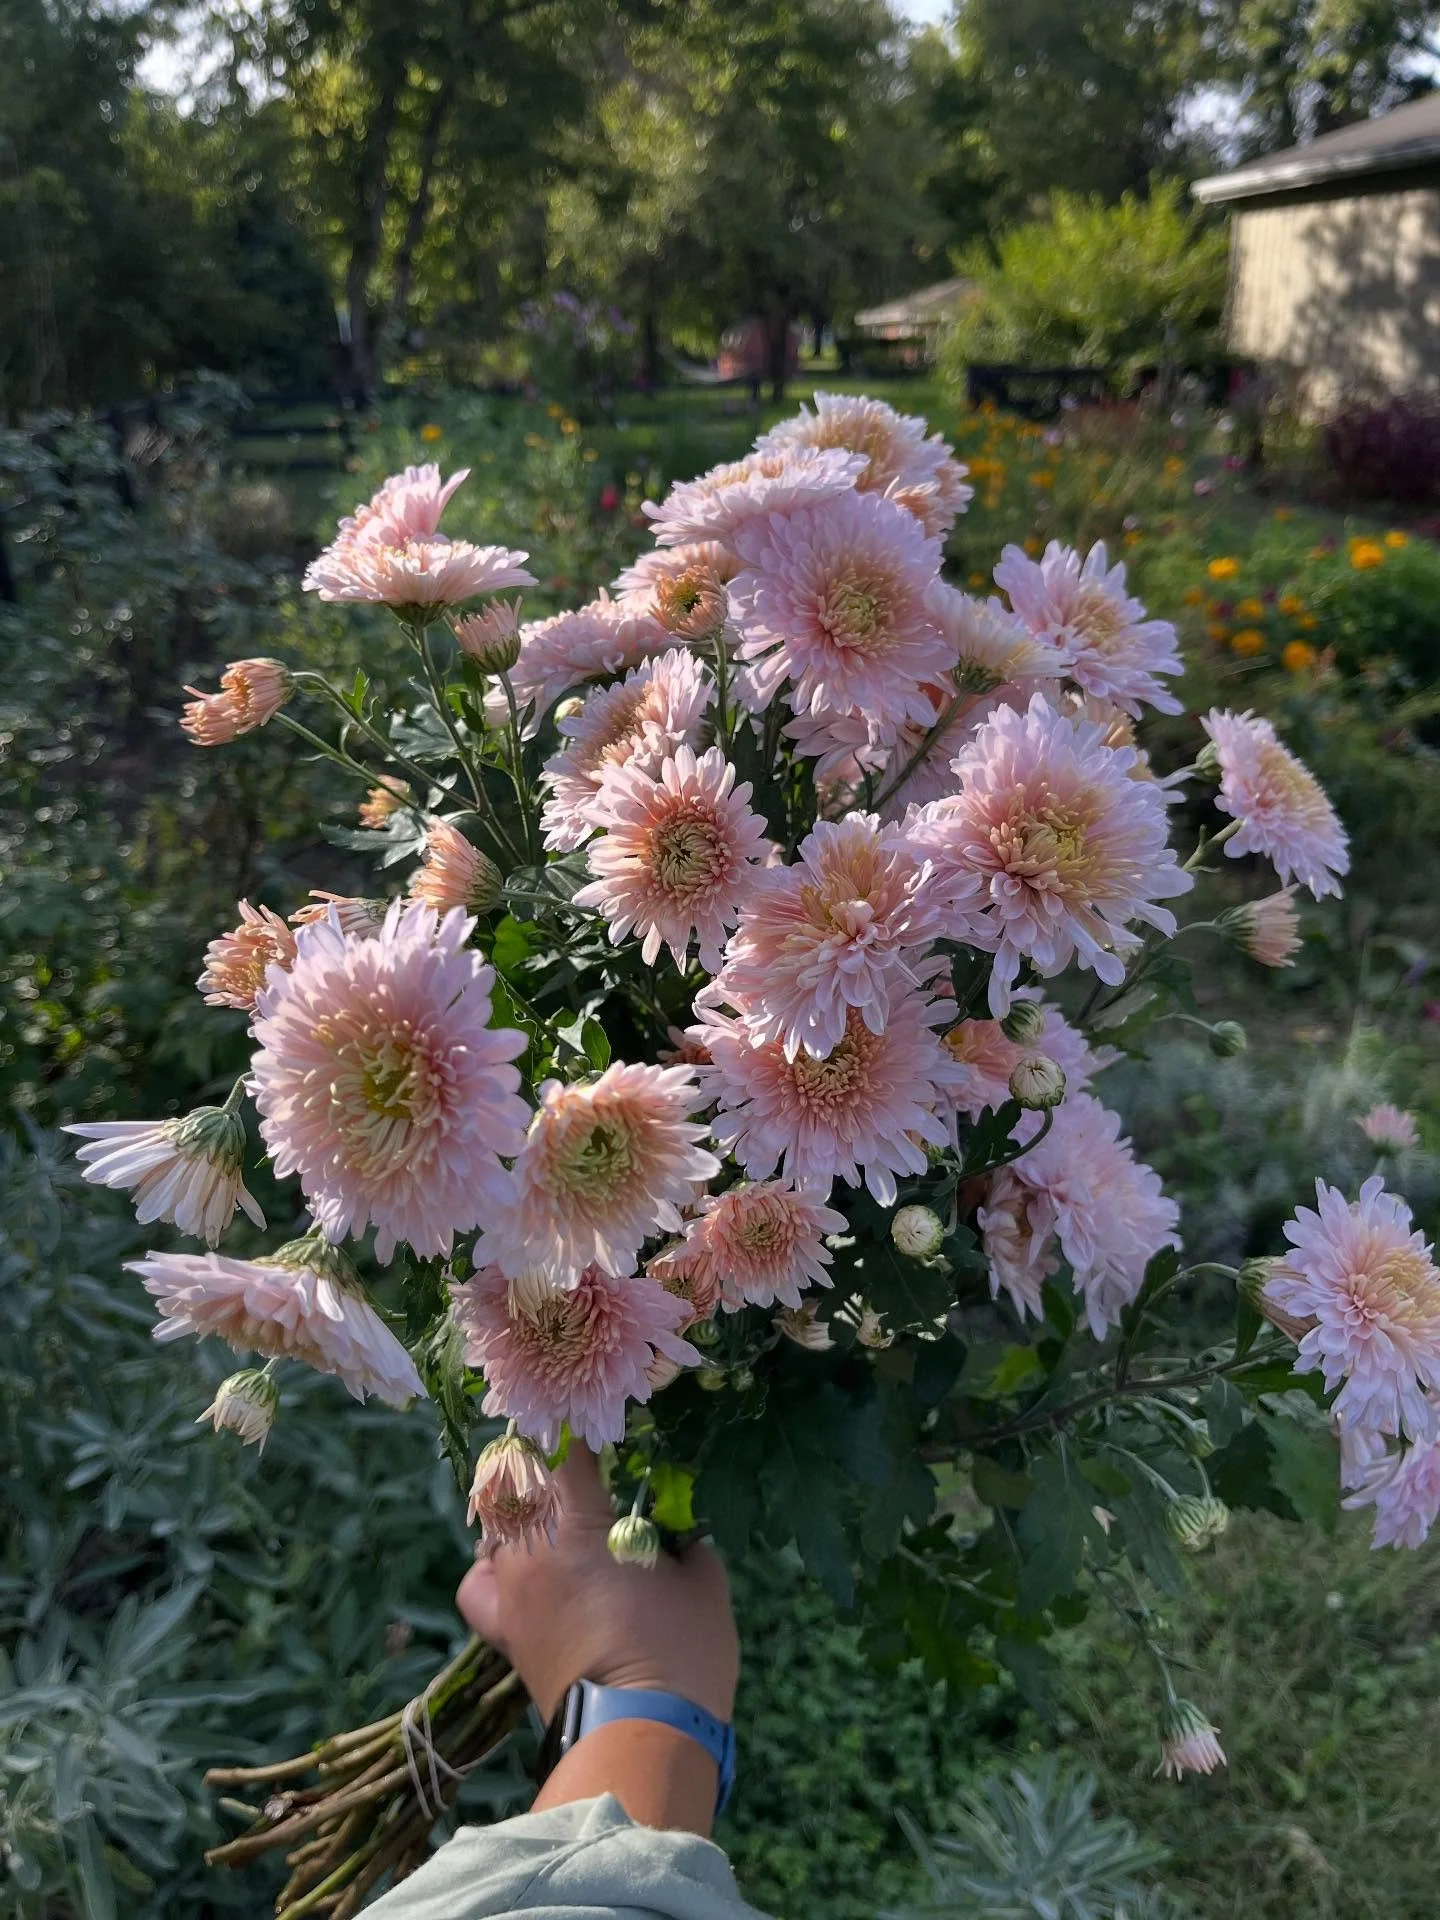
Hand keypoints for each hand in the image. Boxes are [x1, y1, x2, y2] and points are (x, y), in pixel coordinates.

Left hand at [456, 1446, 738, 1724]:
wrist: (641, 1735)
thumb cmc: (680, 1651)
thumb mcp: (703, 1581)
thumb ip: (684, 1541)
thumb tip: (677, 1533)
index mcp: (580, 1519)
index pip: (565, 1447)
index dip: (581, 1431)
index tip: (601, 1427)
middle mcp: (533, 1546)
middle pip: (520, 1477)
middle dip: (549, 1465)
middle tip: (584, 1469)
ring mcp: (513, 1590)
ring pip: (498, 1524)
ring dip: (524, 1510)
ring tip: (558, 1516)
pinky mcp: (505, 1633)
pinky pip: (479, 1583)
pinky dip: (492, 1567)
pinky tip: (517, 1568)